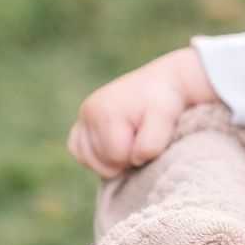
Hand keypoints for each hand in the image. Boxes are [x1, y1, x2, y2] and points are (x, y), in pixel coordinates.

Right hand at [68, 48, 216, 177]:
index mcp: (106, 112)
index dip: (138, 155)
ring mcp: (83, 117)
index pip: (118, 157)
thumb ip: (151, 142)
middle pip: (104, 162)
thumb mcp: (165, 118)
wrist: (161, 82)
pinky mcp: (81, 123)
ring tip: (131, 140)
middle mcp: (88, 113)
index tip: (151, 136)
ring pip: (90, 161)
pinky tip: (113, 150)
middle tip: (142, 137)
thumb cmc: (164, 101)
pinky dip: (96, 158)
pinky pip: (79, 152)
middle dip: (126, 158)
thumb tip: (134, 160)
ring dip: (113, 160)